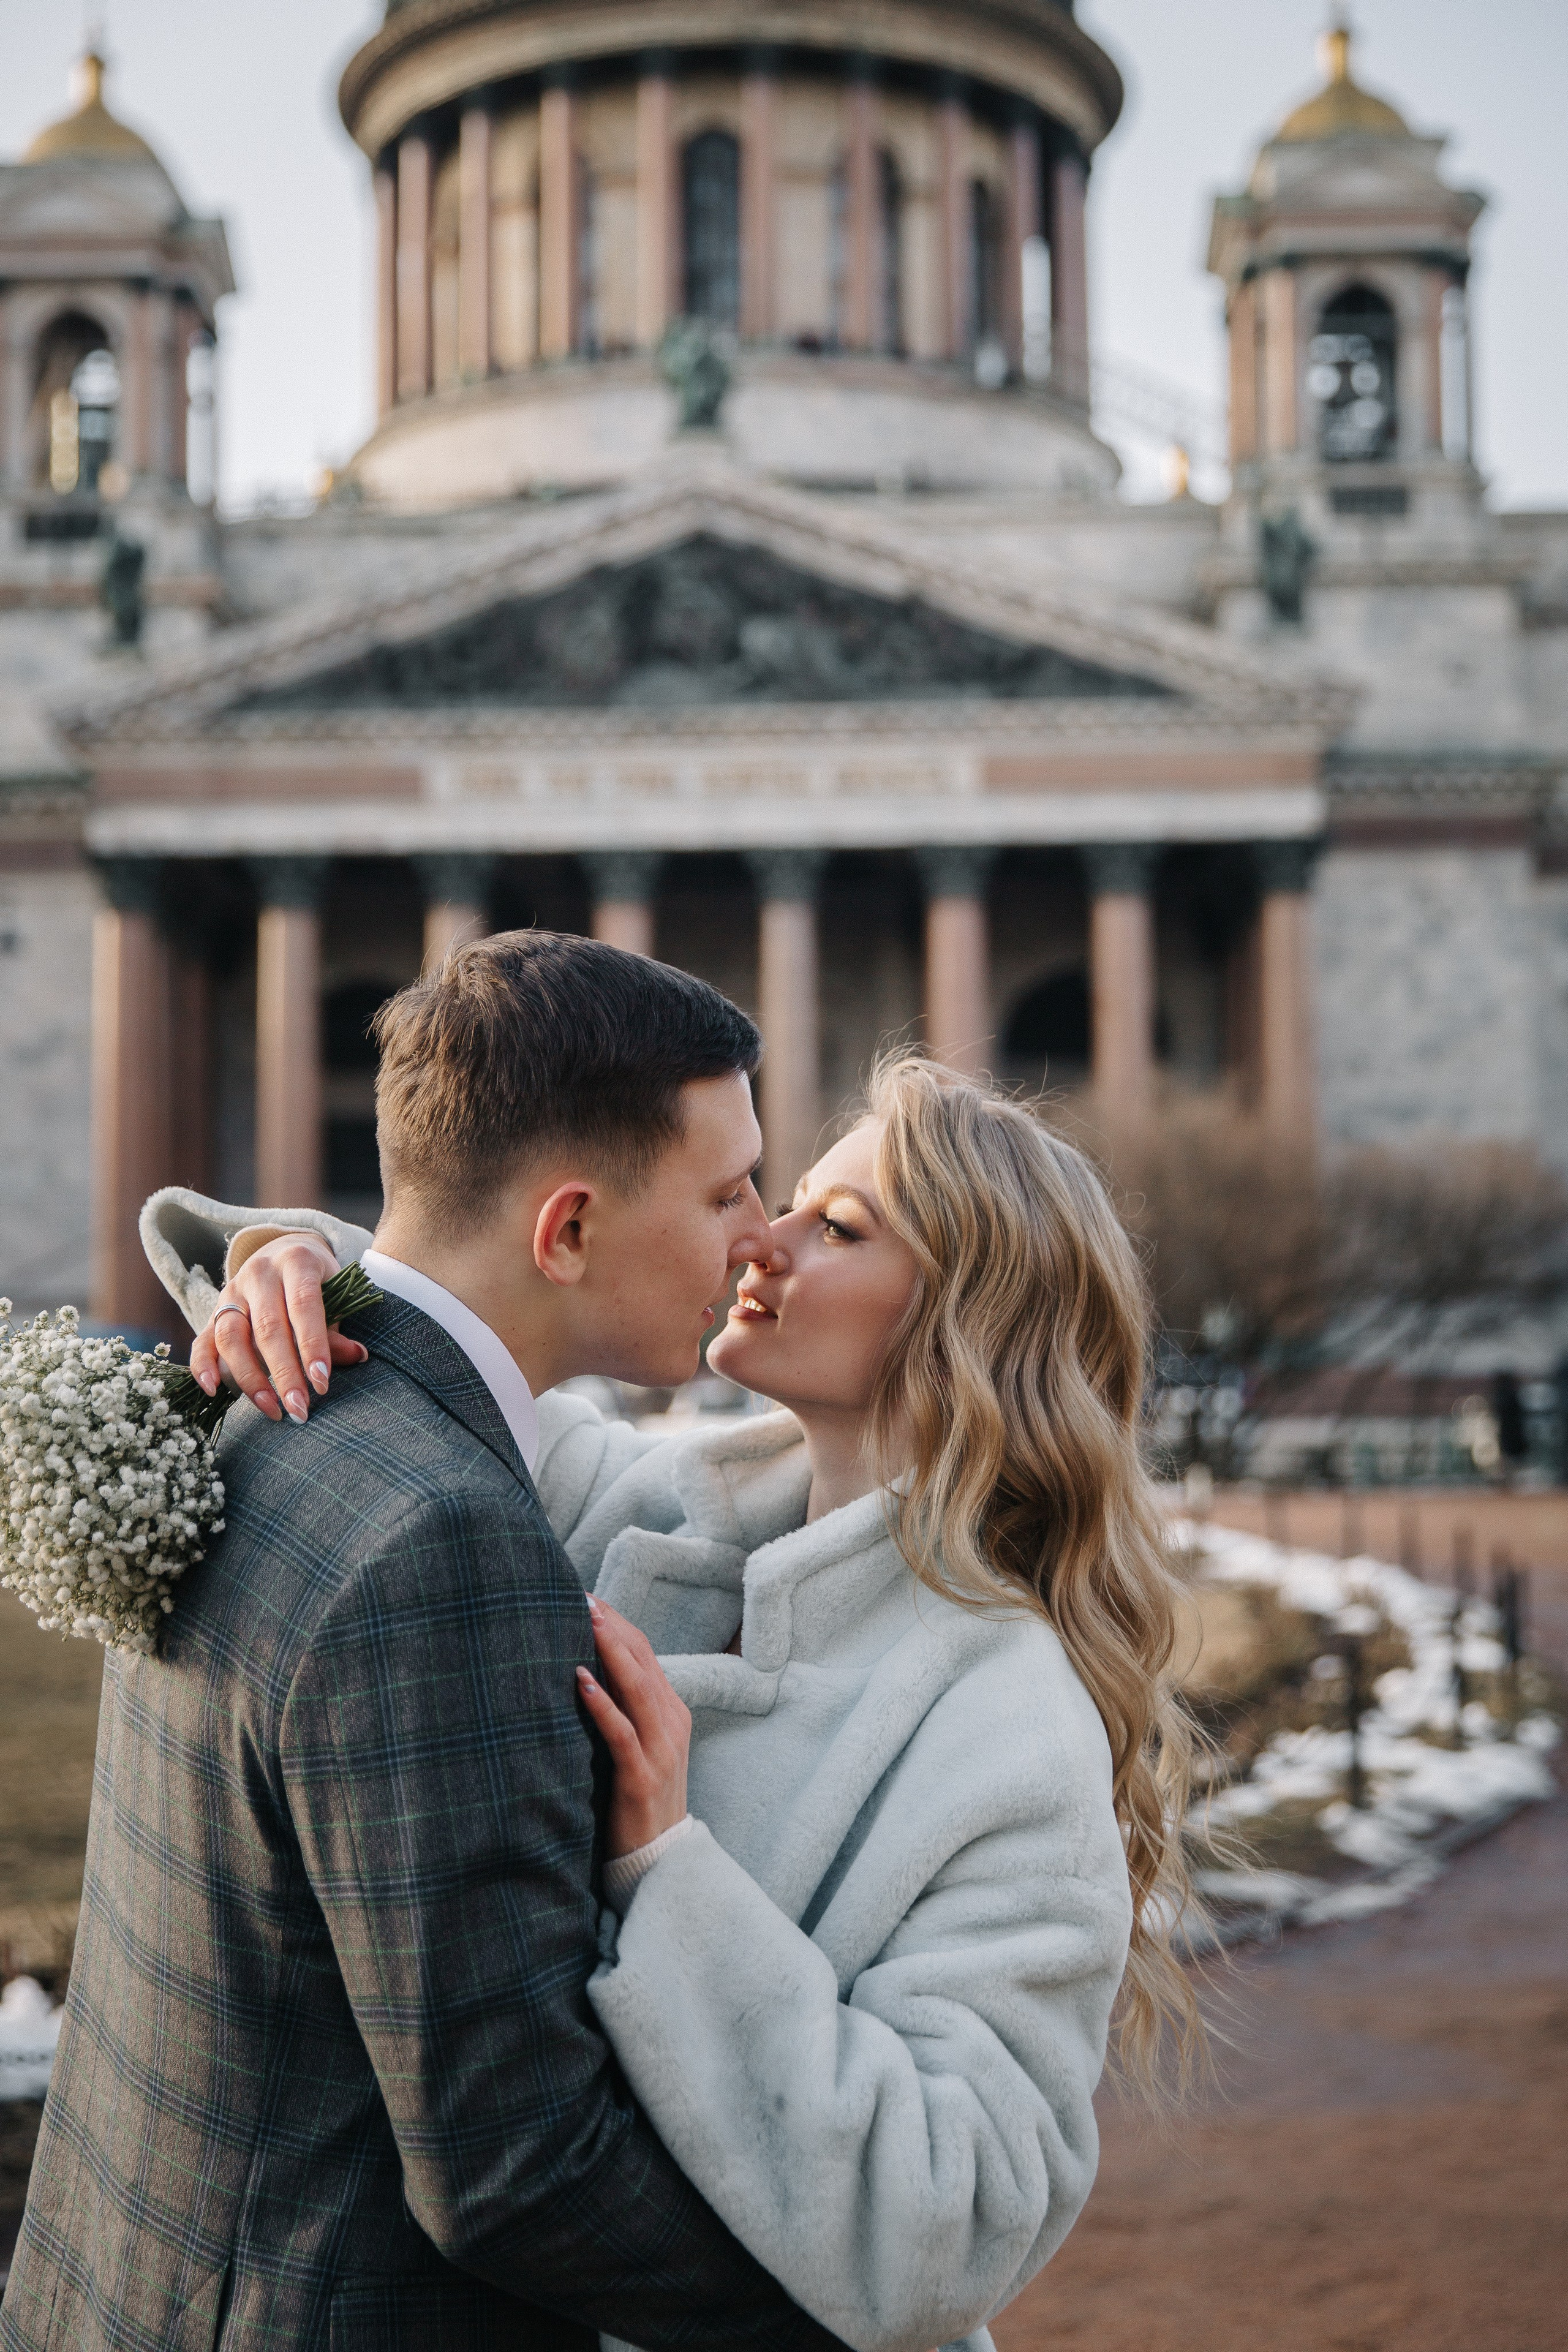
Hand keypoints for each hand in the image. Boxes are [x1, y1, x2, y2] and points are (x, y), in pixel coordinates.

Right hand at [192, 1234, 366, 1423]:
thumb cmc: (318, 1282)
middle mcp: (259, 1273)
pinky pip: (202, 1340)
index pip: (303, 1306)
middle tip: (299, 1409)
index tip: (322, 1383)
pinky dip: (203, 1366)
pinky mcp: (212, 1312)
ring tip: (272, 1409)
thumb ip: (338, 1328)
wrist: (283, 1252)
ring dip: (250, 1378)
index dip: (312, 1346)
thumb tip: (356, 1355)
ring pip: (232, 1336)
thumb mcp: (335, 1295)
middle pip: (268, 1328)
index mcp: (296, 1262)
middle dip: (285, 1373)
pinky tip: (213, 1390)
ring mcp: (232, 1292)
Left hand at [576, 1597, 690, 1858]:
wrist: (657, 1858)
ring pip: (638, 1687)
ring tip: (583, 1620)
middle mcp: (671, 1724)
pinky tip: (581, 1681)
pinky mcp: (642, 1777)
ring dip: (609, 1650)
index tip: (587, 1598)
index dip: (617, 1623)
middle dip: (611, 1625)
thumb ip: (622, 1709)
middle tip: (579, 1596)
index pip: (646, 1654)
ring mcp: (661, 1750)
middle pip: (643, 1660)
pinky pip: (623, 1733)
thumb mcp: (636, 1746)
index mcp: (671, 1713)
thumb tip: (583, 1670)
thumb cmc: (636, 1799)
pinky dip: (602, 1704)